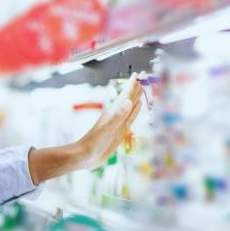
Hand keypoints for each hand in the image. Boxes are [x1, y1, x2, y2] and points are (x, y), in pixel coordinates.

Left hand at [28, 81, 144, 182]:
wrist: (86, 156)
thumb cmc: (93, 143)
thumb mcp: (107, 129)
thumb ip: (118, 116)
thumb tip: (129, 101)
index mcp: (113, 113)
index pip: (125, 95)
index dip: (132, 85)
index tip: (139, 74)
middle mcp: (116, 115)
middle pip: (129, 98)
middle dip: (136, 87)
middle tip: (143, 76)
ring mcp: (119, 123)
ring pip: (130, 106)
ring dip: (136, 97)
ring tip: (142, 88)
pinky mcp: (120, 131)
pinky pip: (130, 118)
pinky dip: (135, 111)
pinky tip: (138, 106)